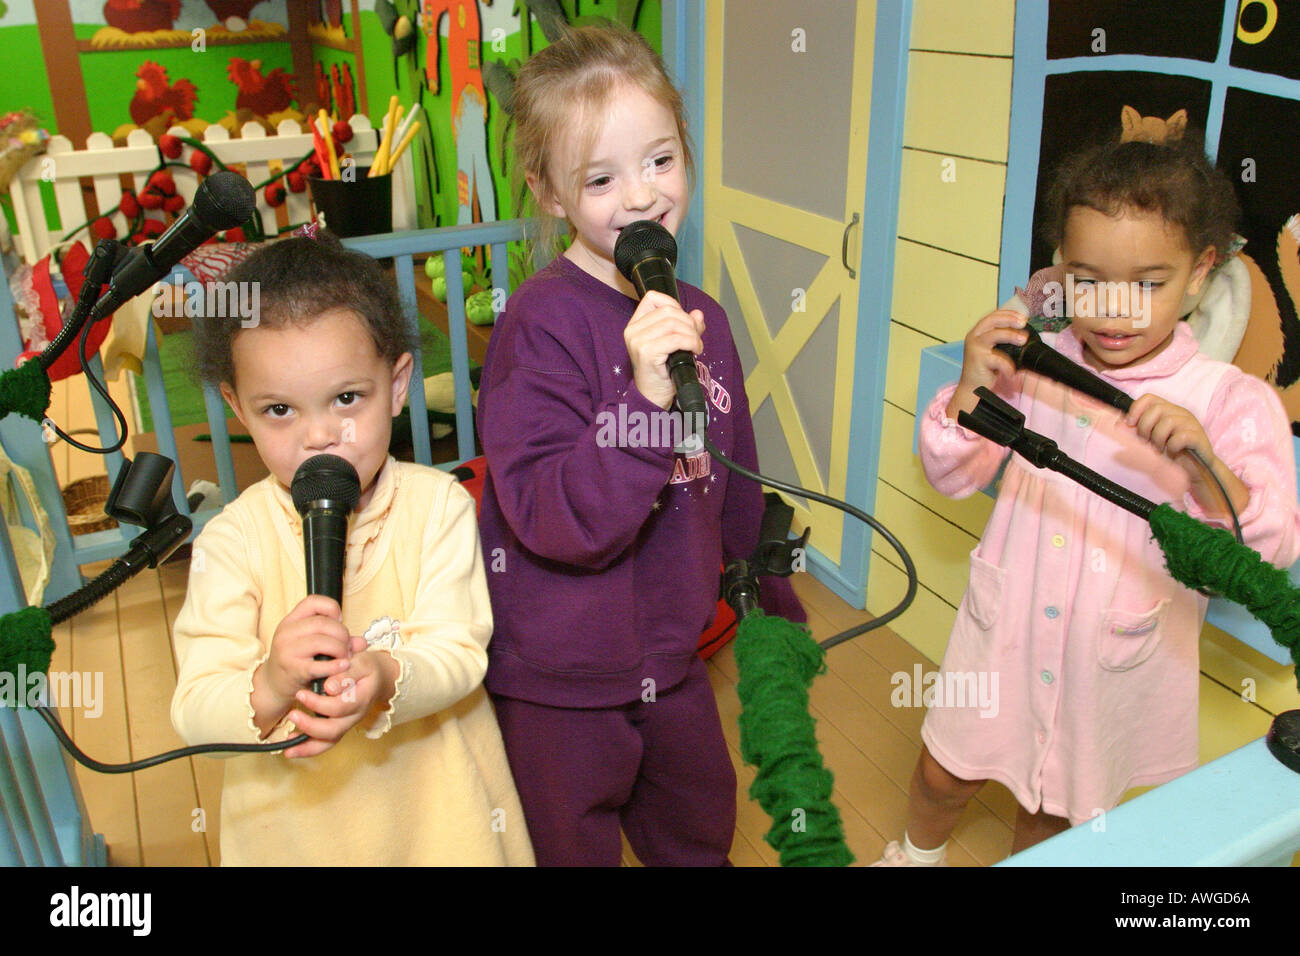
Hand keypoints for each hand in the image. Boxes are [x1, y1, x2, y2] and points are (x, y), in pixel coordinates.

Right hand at [251, 595, 353, 731]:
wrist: (273, 686)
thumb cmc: (296, 661)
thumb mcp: (312, 645)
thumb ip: (337, 639)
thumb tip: (363, 642)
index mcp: (291, 621)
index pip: (313, 601)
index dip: (332, 608)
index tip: (339, 622)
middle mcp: (286, 632)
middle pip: (322, 623)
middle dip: (342, 634)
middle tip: (347, 646)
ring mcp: (287, 651)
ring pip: (321, 641)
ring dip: (340, 649)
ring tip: (345, 657)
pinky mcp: (292, 670)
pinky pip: (318, 665)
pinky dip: (335, 666)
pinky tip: (343, 666)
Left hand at [284, 644, 399, 758]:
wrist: (378, 677)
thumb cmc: (367, 667)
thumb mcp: (361, 663)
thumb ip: (346, 674)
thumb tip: (329, 687)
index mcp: (361, 699)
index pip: (340, 707)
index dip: (319, 704)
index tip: (301, 693)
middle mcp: (355, 716)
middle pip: (334, 730)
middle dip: (310, 726)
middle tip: (292, 715)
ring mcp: (347, 723)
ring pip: (329, 742)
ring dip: (308, 746)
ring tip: (288, 747)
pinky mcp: (339, 726)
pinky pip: (325, 743)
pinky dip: (308, 748)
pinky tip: (291, 747)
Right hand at [624, 290, 704, 410]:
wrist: (652, 396)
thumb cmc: (662, 371)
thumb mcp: (674, 344)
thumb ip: (686, 326)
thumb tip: (698, 314)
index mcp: (635, 324)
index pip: (653, 298)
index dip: (674, 305)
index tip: (684, 321)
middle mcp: (633, 330)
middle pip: (668, 311)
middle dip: (688, 322)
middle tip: (695, 338)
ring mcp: (638, 341)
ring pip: (673, 323)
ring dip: (692, 334)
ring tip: (696, 346)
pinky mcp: (646, 352)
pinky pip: (676, 339)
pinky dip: (691, 342)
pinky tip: (695, 350)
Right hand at [946, 309, 1027, 418]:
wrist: (972, 387)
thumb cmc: (984, 368)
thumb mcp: (992, 350)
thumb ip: (1002, 340)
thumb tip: (1023, 333)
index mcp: (977, 332)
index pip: (993, 316)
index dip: (1008, 314)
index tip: (1022, 317)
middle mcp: (974, 337)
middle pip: (992, 321)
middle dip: (1010, 319)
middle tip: (1023, 323)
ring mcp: (975, 348)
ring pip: (994, 335)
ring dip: (1011, 335)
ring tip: (1023, 340)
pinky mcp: (978, 360)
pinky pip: (998, 359)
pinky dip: (1008, 366)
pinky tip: (1012, 372)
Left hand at [1126, 394, 1248, 516]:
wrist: (1196, 469)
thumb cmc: (1172, 452)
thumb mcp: (1150, 440)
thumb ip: (1137, 431)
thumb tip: (1119, 424)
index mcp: (1168, 410)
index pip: (1149, 398)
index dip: (1136, 409)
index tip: (1130, 424)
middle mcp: (1180, 413)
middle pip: (1156, 408)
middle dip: (1145, 427)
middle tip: (1147, 441)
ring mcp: (1191, 423)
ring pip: (1167, 422)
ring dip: (1158, 439)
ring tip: (1160, 449)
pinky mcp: (1198, 437)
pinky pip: (1180, 437)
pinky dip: (1171, 447)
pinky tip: (1173, 452)